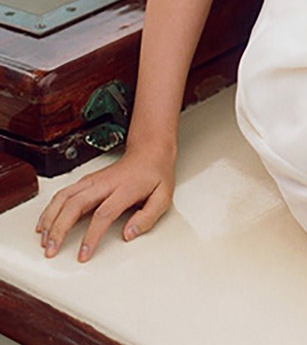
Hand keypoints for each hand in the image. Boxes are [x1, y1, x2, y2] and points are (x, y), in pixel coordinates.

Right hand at [36, 144, 174, 261]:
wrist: (149, 152)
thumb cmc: (155, 175)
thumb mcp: (163, 196)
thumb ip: (148, 217)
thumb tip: (129, 234)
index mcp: (125, 188)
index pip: (104, 213)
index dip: (91, 236)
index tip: (83, 254)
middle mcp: (105, 183)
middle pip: (76, 204)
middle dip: (60, 229)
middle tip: (51, 250)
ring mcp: (94, 180)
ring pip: (65, 197)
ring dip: (51, 219)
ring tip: (44, 241)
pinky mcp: (86, 180)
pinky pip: (63, 193)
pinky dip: (50, 209)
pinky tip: (45, 224)